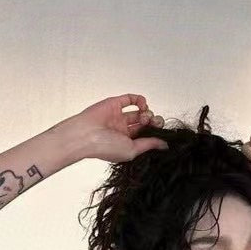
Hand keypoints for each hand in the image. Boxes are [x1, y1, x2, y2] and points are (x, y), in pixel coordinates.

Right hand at [54, 94, 169, 162]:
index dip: (154, 132)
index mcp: (127, 142)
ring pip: (139, 112)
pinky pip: (130, 99)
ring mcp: (119, 116)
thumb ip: (148, 144)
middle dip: (153, 122)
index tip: (160, 132)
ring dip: (147, 113)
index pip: (145, 136)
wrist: (86, 134)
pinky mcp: (115, 103)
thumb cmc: (105, 147)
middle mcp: (123, 130)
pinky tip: (143, 105)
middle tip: (155, 122)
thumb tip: (165, 145)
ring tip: (145, 117)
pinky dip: (140, 100)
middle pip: (144, 124)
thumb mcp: (132, 150)